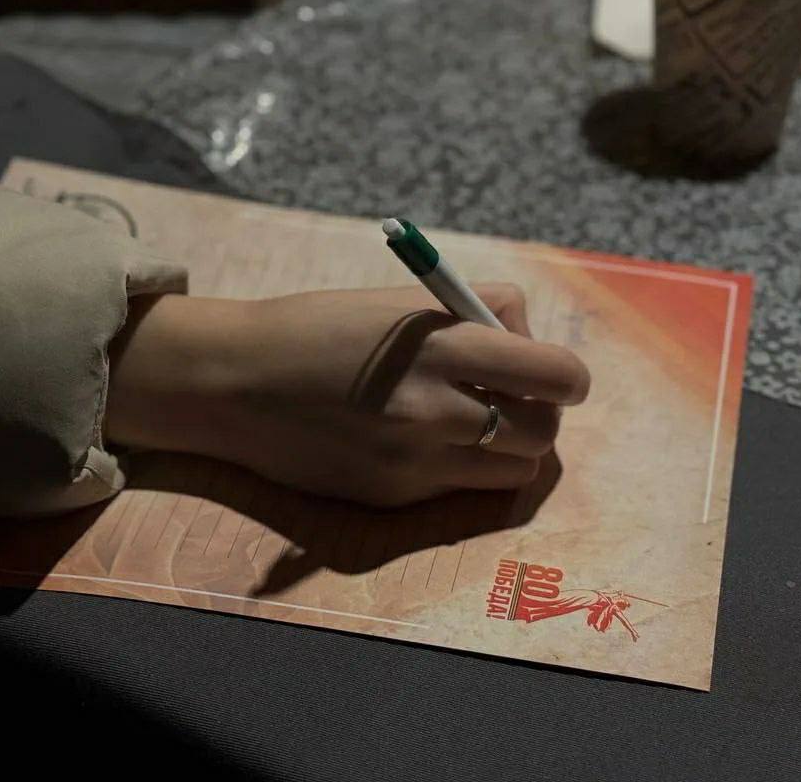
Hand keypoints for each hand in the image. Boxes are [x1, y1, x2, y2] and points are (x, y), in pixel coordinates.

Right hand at [104, 284, 590, 505]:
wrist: (235, 382)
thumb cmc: (319, 328)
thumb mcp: (403, 304)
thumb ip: (474, 321)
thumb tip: (527, 350)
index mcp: (443, 345)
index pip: (555, 373)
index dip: (565, 375)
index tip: (550, 372)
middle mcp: (438, 409)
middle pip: (544, 432)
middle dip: (540, 414)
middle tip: (511, 396)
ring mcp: (417, 461)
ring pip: (513, 470)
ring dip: (507, 446)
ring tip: (471, 420)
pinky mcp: (396, 497)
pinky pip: (461, 488)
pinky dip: (459, 466)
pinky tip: (421, 440)